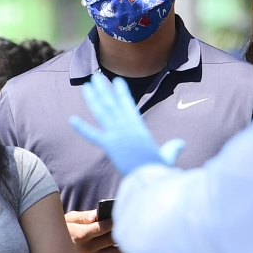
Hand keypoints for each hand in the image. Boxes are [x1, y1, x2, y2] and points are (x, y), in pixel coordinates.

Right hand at [63, 210, 121, 252]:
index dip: (113, 221)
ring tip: (123, 234)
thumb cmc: (62, 229)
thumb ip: (84, 216)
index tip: (118, 216)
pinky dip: (113, 249)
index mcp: (80, 235)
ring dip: (121, 243)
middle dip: (120, 230)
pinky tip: (113, 242)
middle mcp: (86, 249)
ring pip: (115, 252)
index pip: (103, 228)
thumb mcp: (69, 219)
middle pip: (111, 239)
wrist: (52, 251)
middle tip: (125, 224)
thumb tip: (97, 214)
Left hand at [69, 73, 184, 174]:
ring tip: (86, 85)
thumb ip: (172, 148)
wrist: (153, 176)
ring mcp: (118, 134)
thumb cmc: (160, 167)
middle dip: (103, 89)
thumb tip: (181, 144)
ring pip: (102, 112)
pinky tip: (71, 119)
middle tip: (95, 77)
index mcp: (138, 127)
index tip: (117, 81)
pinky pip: (93, 135)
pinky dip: (82, 127)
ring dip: (93, 98)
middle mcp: (127, 126)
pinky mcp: (110, 145)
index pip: (128, 105)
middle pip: (112, 103)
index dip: (122, 92)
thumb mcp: (167, 155)